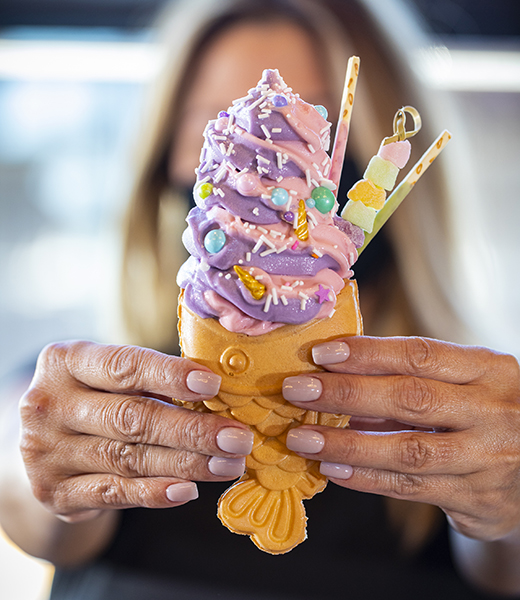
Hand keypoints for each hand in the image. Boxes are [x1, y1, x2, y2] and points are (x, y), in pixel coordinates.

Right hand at [20, 341, 252, 522]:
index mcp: (65, 361)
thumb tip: (219, 393)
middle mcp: (48, 404)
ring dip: (187, 463)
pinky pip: (114, 493)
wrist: (43, 442)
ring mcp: (46, 452)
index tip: (213, 384)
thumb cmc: (94, 396)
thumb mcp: (107, 375)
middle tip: (237, 438)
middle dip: (192, 429)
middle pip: (131, 417)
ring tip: (229, 465)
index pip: (124, 365)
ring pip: (129, 458)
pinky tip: (188, 490)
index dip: (170, 375)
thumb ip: (151, 379)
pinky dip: (155, 493)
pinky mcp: (54, 492)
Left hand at [282, 336, 519, 541]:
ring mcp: (489, 458)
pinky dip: (368, 478)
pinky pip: (413, 487)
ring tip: (302, 440)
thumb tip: (336, 368)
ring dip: (348, 445)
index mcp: (489, 369)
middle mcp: (494, 411)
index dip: (368, 353)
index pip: (421, 354)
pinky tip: (333, 471)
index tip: (321, 354)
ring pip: (409, 450)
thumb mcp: (463, 383)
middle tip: (297, 391)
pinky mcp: (479, 499)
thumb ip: (412, 376)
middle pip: (411, 398)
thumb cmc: (482, 413)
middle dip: (346, 393)